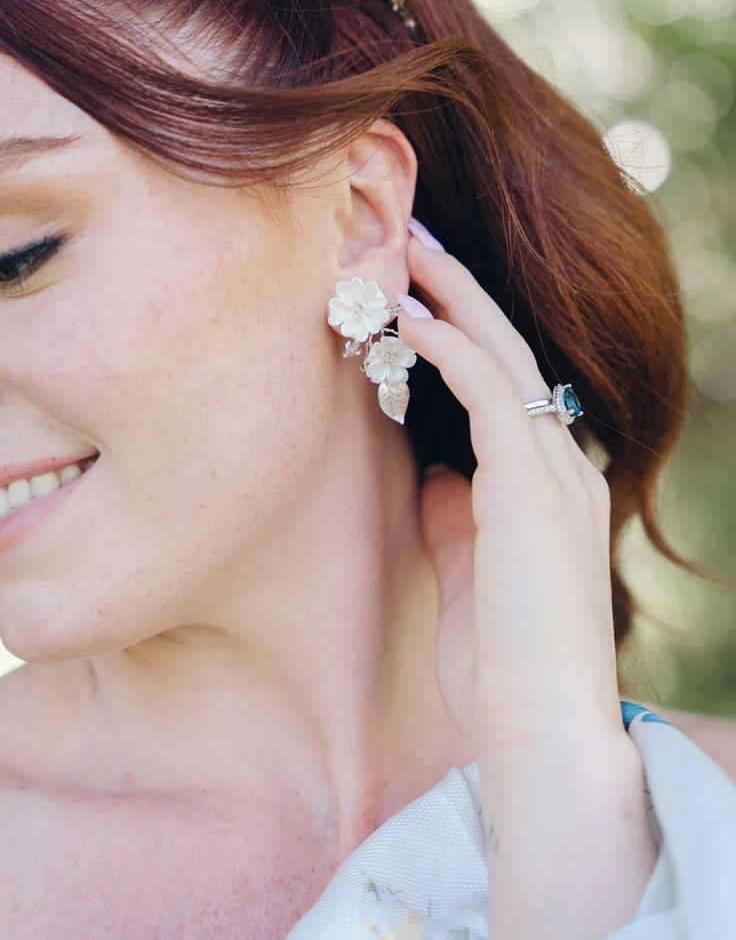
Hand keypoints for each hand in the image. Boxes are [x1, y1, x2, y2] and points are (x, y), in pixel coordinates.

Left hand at [395, 231, 623, 752]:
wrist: (540, 727)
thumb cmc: (502, 669)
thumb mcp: (471, 578)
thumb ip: (458, 521)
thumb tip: (434, 476)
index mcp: (552, 492)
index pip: (509, 392)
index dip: (467, 339)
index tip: (421, 301)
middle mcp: (562, 469)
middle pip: (511, 354)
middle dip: (463, 294)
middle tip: (418, 242)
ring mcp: (554, 472)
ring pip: (503, 357)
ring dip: (453, 299)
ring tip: (407, 252)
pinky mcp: (531, 484)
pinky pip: (489, 391)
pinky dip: (449, 347)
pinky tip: (408, 317)